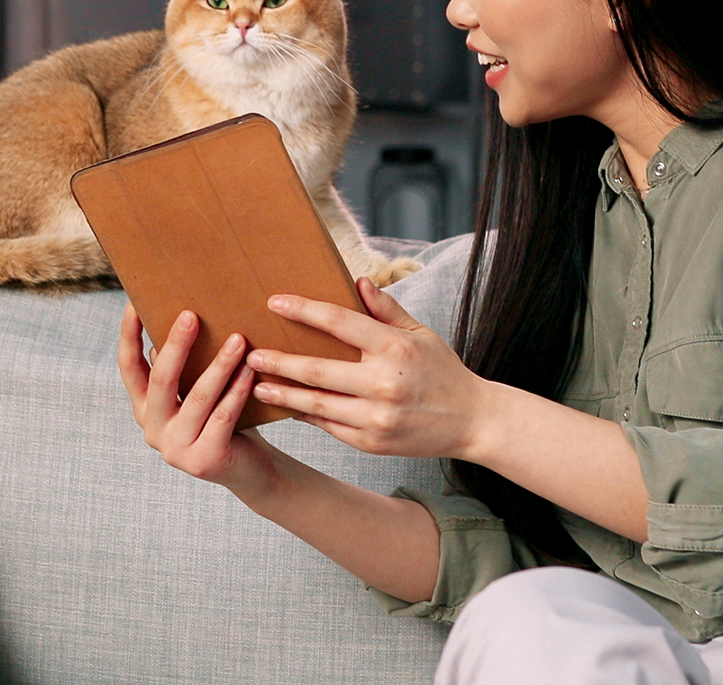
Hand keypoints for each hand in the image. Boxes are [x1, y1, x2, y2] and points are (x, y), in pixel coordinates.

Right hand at [117, 302, 277, 495]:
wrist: (249, 471)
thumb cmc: (223, 420)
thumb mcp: (197, 392)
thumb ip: (184, 368)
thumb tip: (182, 318)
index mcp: (145, 409)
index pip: (129, 367)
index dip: (128, 336)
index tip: (132, 304)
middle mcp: (153, 430)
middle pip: (161, 379)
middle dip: (176, 345)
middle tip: (191, 315)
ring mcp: (176, 449)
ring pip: (198, 397)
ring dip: (220, 365)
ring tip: (239, 339)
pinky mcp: (203, 461)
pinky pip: (223, 417)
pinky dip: (238, 391)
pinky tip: (250, 371)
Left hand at [249, 277, 491, 459]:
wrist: (472, 421)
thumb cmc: (443, 371)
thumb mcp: (420, 333)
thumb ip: (386, 309)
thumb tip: (358, 281)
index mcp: (394, 348)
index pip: (338, 322)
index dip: (303, 310)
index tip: (275, 302)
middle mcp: (382, 383)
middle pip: (316, 369)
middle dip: (278, 361)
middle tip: (251, 353)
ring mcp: (375, 417)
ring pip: (315, 404)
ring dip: (282, 393)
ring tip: (257, 385)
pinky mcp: (371, 442)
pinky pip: (328, 426)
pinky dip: (306, 415)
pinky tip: (288, 406)